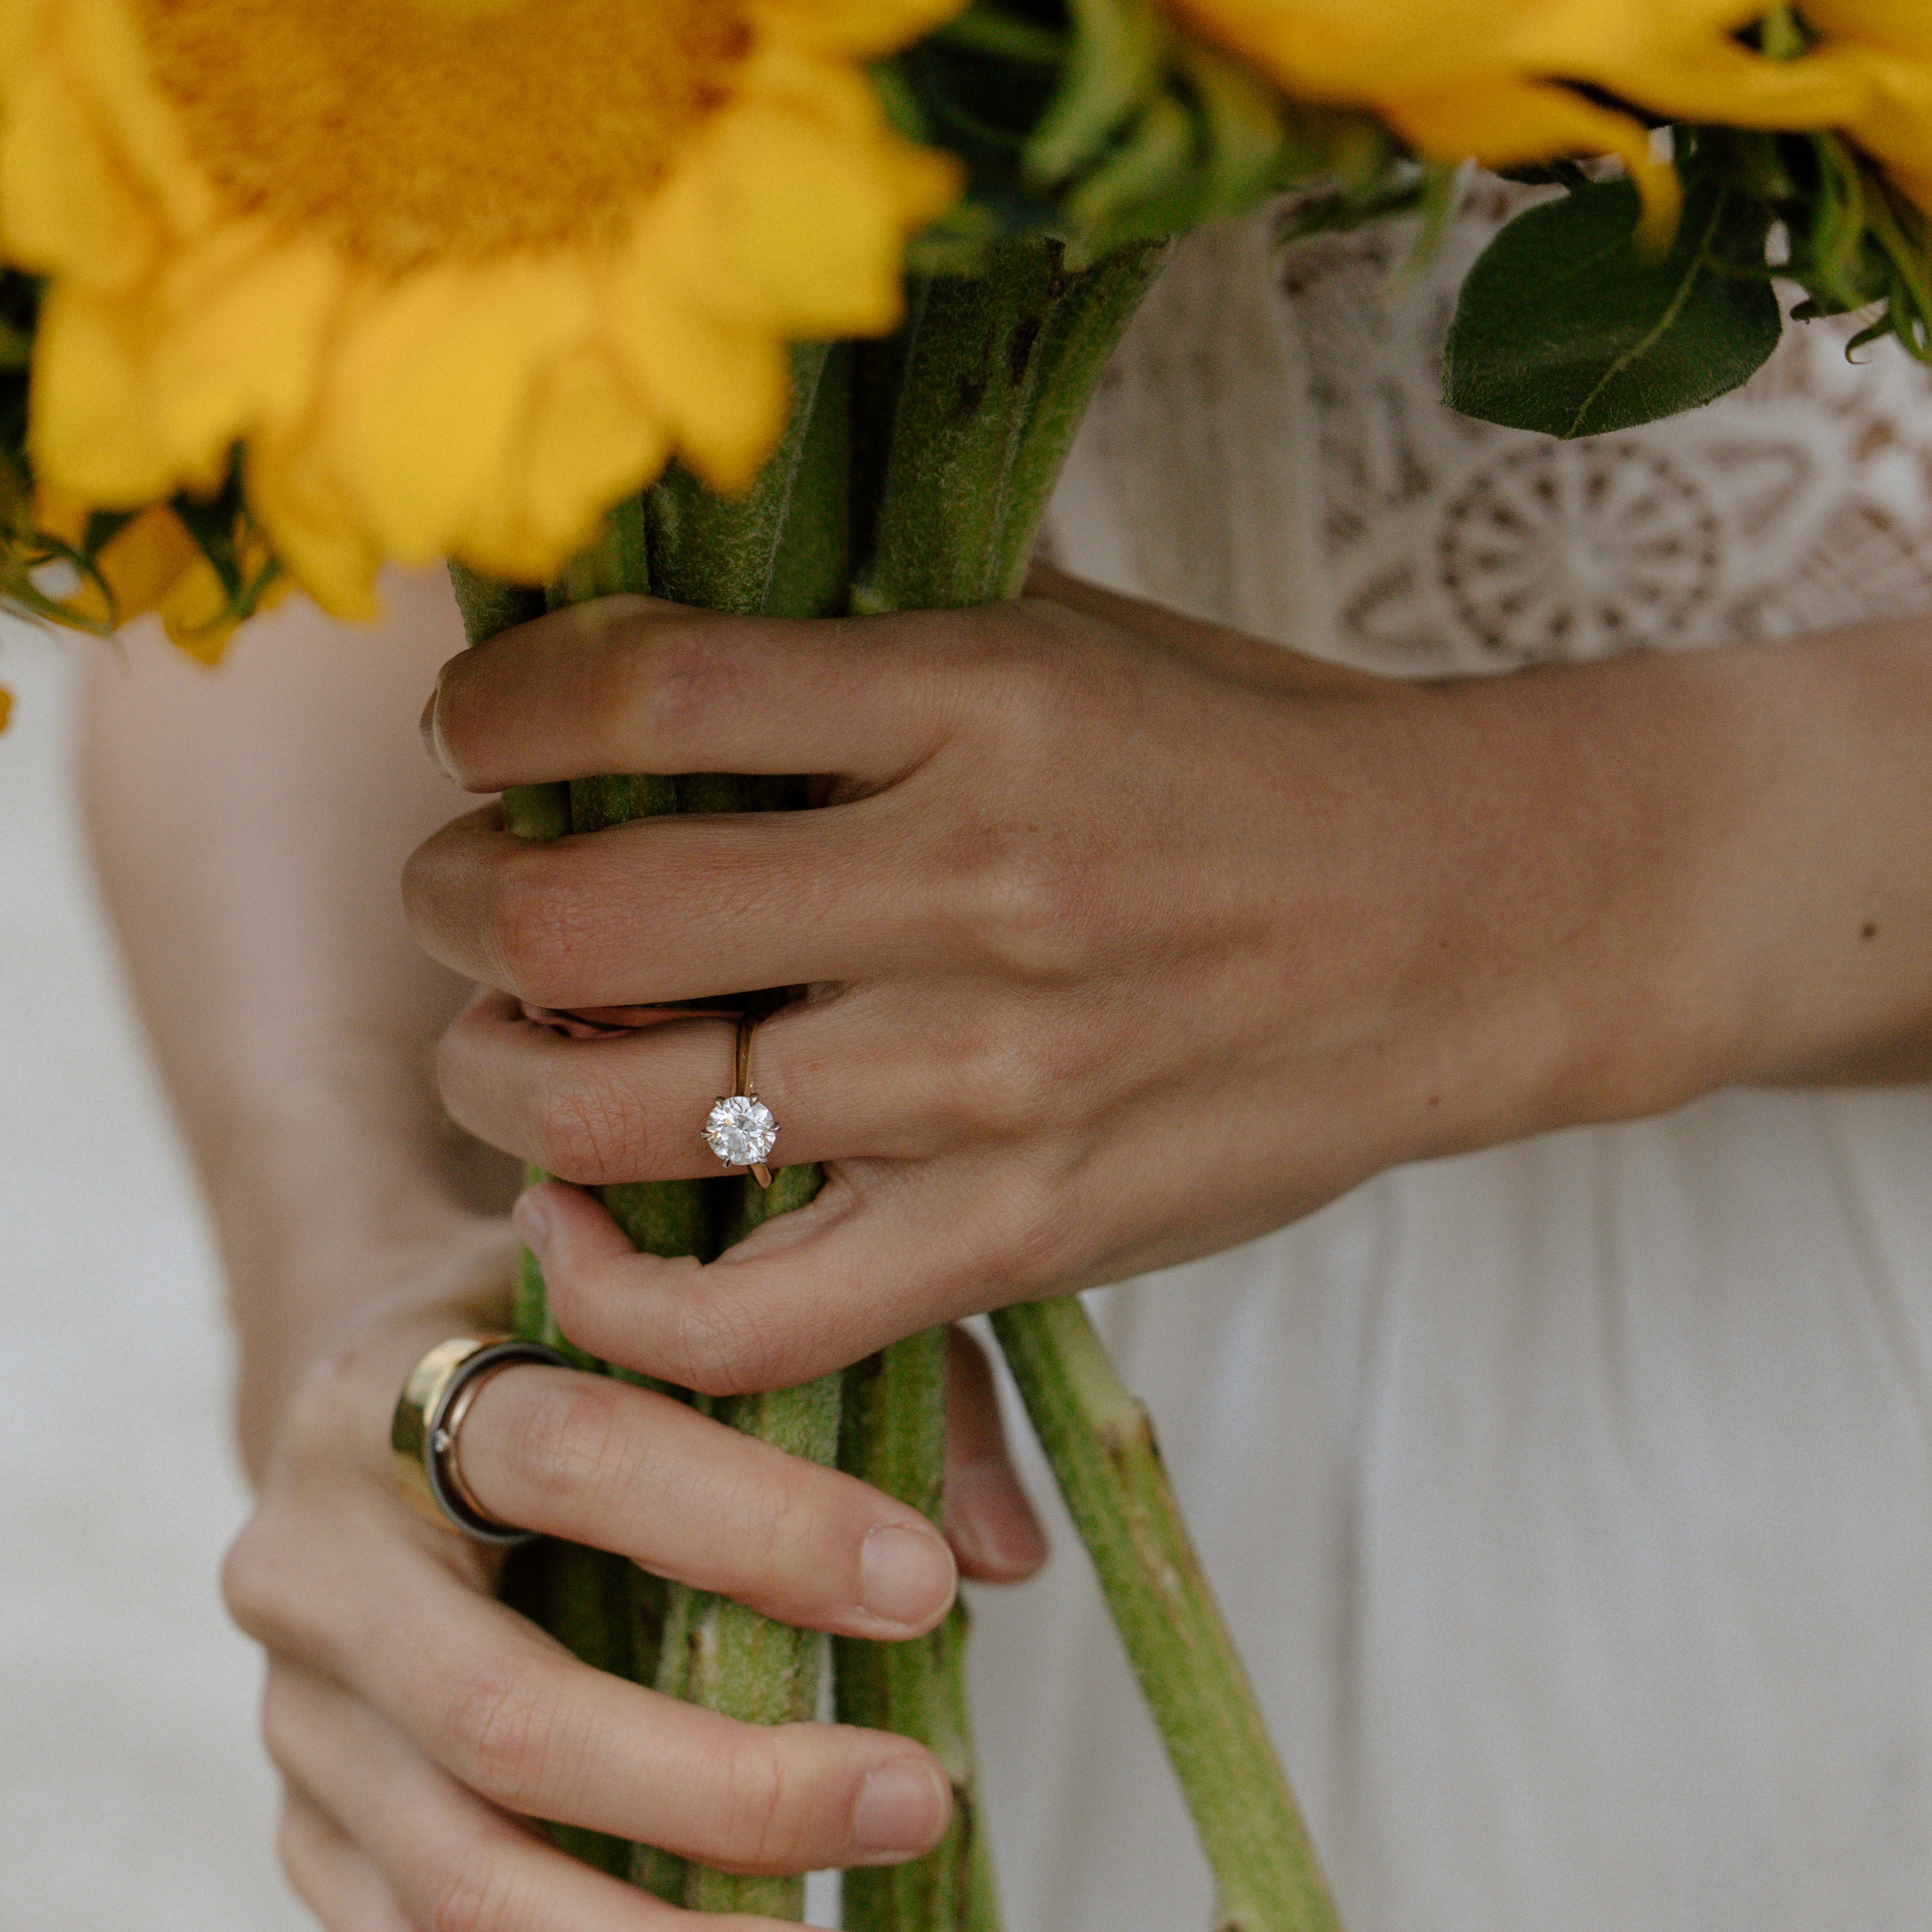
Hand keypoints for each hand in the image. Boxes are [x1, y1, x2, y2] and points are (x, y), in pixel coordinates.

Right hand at [220, 1230, 1048, 1931]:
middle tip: (924, 1806)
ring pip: (466, 1888)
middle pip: (504, 1716)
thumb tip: (998, 1554)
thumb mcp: (696, 1312)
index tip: (924, 1593)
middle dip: (726, 1788)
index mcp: (397, 1393)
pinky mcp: (315, 1855)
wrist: (380, 1417)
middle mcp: (314, 1570)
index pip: (567, 1455)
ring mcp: (303, 1732)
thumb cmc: (579, 1360)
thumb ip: (853, 1379)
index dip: (753, 1526)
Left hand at [409, 580, 1735, 1396]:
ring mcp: (983, 1081)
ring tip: (510, 1042)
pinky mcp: (1012, 1236)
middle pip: (579, 913)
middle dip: (456, 903)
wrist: (1475, 921)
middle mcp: (964, 886)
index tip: (475, 734)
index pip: (634, 692)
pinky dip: (610, 1288)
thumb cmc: (1243, 764)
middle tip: (461, 897)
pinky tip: (570, 1223)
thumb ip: (852, 639)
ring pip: (618, 1112)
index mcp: (971, 698)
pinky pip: (738, 1316)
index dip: (493, 714)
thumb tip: (618, 615)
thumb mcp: (1059, 632)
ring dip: (500, 1077)